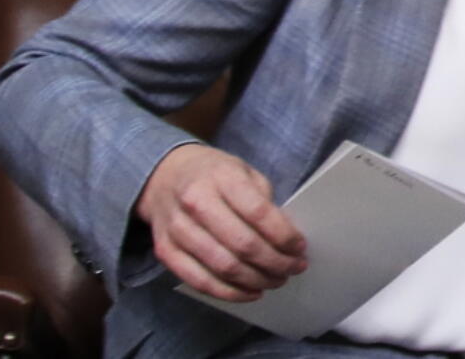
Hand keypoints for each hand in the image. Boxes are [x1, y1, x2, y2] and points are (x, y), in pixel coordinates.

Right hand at [135, 144, 306, 300]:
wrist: (164, 176)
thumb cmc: (213, 174)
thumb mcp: (243, 171)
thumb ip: (263, 200)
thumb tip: (287, 236)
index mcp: (222, 177)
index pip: (259, 212)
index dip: (284, 235)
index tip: (300, 247)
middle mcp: (196, 202)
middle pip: (243, 244)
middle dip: (275, 262)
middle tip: (294, 268)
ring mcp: (177, 229)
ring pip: (223, 267)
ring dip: (256, 280)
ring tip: (276, 280)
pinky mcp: (165, 251)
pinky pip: (200, 281)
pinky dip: (230, 293)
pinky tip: (251, 292)